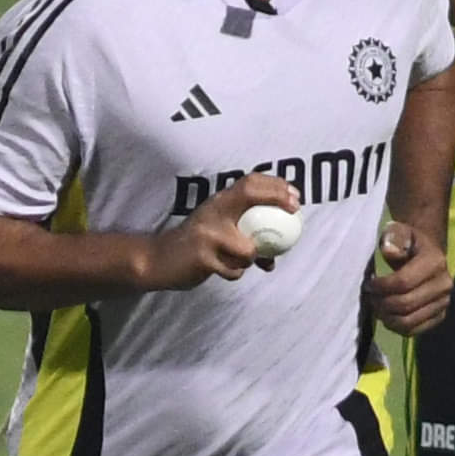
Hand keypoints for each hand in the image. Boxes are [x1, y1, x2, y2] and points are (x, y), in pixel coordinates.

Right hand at [146, 174, 303, 288]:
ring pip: (248, 249)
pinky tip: (221, 269)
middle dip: (275, 198)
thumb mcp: (217, 225)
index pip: (248, 183)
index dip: (274, 185)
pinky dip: (234, 273)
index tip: (294, 195)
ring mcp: (208, 235)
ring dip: (251, 260)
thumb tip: (280, 244)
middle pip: (249, 195)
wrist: (159, 259)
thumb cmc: (197, 243)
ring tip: (237, 260)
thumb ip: (243, 227)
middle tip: (294, 210)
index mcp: (218, 202)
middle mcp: (213, 212)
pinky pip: (234, 270)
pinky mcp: (203, 258)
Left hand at [363, 222, 452, 338]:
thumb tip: (389, 251)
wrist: (427, 253)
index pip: (403, 282)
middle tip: (370, 297)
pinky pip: (414, 330)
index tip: (368, 284)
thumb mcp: (399, 231)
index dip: (381, 287)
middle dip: (381, 303)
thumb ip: (393, 237)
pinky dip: (396, 327)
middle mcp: (444, 285)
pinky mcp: (439, 316)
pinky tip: (387, 315)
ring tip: (377, 306)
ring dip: (386, 317)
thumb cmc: (408, 242)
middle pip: (405, 304)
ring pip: (408, 322)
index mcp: (435, 262)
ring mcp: (444, 303)